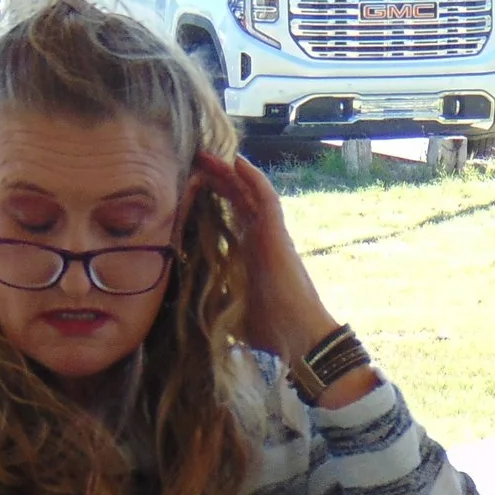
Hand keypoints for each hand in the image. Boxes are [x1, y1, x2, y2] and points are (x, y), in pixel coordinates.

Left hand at [193, 150, 353, 384]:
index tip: (196, 187)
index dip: (218, 202)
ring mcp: (271, 236)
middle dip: (219, 181)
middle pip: (239, 202)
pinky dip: (254, 179)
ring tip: (210, 156)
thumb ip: (219, 311)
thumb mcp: (233, 318)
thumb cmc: (271, 333)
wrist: (298, 339)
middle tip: (198, 163)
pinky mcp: (278, 234)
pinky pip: (266, 198)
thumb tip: (196, 327)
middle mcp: (263, 242)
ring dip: (231, 174)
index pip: (234, 220)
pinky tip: (237, 161)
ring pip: (250, 195)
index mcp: (253, 257)